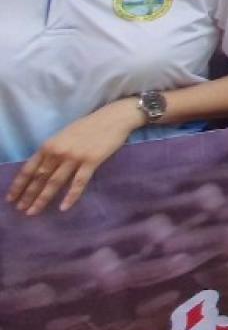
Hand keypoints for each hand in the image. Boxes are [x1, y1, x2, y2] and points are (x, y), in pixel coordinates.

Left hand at [8, 102, 141, 214]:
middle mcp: (58, 152)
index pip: (29, 168)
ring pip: (55, 182)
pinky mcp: (91, 161)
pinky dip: (71, 196)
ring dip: (42, 199)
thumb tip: (41, 169)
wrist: (113, 118)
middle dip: (28, 195)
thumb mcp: (64, 136)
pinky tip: (63, 208)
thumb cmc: (89, 126)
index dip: (19, 184)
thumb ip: (52, 151)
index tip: (11, 198)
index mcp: (49, 145)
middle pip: (40, 178)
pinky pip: (78, 182)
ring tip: (33, 212)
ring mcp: (74, 157)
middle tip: (21, 210)